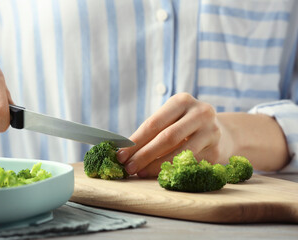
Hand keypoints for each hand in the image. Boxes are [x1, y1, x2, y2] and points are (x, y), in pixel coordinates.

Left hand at [117, 93, 232, 177]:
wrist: (222, 132)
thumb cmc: (185, 125)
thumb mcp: (171, 119)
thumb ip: (152, 131)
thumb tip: (125, 151)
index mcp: (182, 101)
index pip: (154, 123)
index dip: (136, 141)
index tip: (121, 154)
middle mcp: (200, 113)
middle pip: (166, 137)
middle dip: (144, 154)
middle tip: (128, 167)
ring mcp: (211, 132)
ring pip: (179, 153)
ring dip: (156, 166)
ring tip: (140, 172)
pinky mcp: (216, 151)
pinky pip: (189, 164)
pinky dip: (172, 170)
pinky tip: (160, 174)